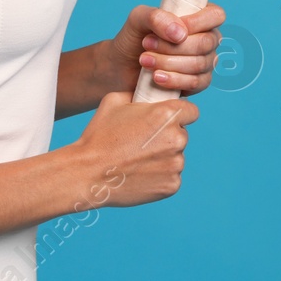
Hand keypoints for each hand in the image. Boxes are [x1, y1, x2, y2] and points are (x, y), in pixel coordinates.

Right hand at [73, 90, 200, 206]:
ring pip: (176, 156)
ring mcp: (176, 164)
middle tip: (143, 142)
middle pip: (182, 134)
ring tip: (137, 159)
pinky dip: (159, 176)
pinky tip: (139, 174)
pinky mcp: (172, 185)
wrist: (88, 173)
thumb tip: (149, 95)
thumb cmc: (99, 136)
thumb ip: (139, 95)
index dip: (180, 113)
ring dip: (163, 157)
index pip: (191, 111)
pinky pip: (171, 176)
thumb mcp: (114, 101)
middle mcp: (177, 138)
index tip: (168, 119)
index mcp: (167, 114)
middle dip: (167, 136)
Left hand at [107, 2, 224, 96]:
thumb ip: (156, 17)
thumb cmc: (132, 38)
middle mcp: (205, 39)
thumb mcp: (137, 19)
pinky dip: (174, 80)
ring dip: (169, 62)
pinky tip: (156, 77)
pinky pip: (196, 83)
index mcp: (197, 17)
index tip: (172, 30)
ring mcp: (204, 62)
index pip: (215, 15)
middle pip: (206, 42)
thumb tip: (180, 33)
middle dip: (173, 46)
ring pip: (200, 64)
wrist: (121, 68)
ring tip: (145, 60)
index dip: (198, 22)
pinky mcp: (197, 83)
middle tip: (147, 44)